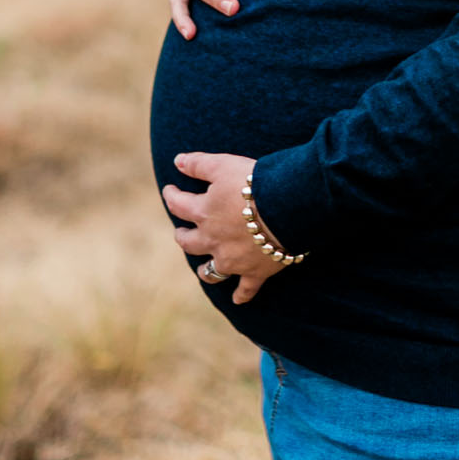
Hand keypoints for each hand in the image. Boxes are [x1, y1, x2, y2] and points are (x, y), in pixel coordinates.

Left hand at [163, 151, 283, 304]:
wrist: (288, 208)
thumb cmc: (255, 182)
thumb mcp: (224, 165)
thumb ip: (199, 164)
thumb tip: (177, 160)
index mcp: (203, 213)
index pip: (178, 204)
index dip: (172, 195)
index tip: (170, 190)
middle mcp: (213, 240)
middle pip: (189, 243)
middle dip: (183, 237)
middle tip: (182, 232)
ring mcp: (233, 260)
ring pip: (211, 271)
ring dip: (206, 270)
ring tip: (205, 268)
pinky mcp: (255, 271)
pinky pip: (246, 289)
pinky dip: (241, 294)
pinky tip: (238, 299)